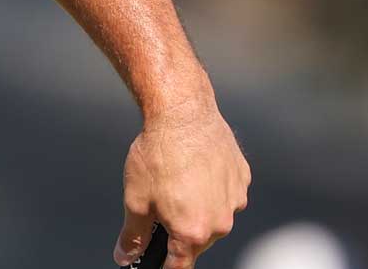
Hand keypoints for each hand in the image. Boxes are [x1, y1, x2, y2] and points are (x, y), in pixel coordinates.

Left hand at [115, 100, 250, 266]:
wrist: (182, 113)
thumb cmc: (159, 154)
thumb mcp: (135, 199)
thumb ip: (133, 235)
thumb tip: (125, 255)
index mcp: (193, 232)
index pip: (180, 265)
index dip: (164, 265)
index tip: (156, 261)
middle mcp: (220, 222)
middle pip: (198, 241)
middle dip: (179, 231)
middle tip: (160, 206)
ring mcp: (235, 200)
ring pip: (214, 217)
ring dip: (197, 208)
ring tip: (176, 182)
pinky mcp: (242, 179)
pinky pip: (225, 194)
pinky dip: (211, 189)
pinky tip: (194, 170)